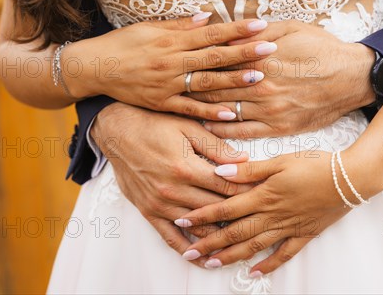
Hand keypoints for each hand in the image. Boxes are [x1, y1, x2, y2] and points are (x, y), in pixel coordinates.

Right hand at [65, 14, 276, 120]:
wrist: (93, 68)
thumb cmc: (122, 44)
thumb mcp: (148, 28)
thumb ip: (179, 25)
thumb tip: (207, 16)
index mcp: (171, 41)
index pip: (210, 33)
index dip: (236, 29)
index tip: (259, 25)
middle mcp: (171, 63)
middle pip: (214, 57)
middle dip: (244, 53)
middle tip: (270, 49)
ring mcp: (167, 86)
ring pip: (206, 83)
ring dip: (233, 81)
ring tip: (258, 78)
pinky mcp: (162, 104)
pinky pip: (190, 109)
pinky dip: (210, 112)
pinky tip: (231, 113)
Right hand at [91, 102, 253, 265]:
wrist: (118, 131)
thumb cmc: (155, 125)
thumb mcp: (189, 128)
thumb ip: (217, 147)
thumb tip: (244, 160)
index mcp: (186, 168)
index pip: (226, 186)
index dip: (248, 190)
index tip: (264, 194)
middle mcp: (173, 190)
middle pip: (215, 208)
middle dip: (239, 213)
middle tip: (258, 216)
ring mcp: (159, 204)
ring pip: (197, 226)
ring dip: (218, 234)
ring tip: (240, 240)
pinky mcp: (148, 211)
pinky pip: (170, 236)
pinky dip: (188, 249)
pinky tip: (202, 257)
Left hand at [174, 150, 369, 274]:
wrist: (351, 178)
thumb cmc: (316, 163)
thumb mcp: (280, 160)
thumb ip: (250, 170)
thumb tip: (220, 172)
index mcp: (264, 195)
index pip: (225, 208)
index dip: (202, 216)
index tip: (182, 221)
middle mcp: (272, 215)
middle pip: (234, 232)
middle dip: (209, 243)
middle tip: (187, 254)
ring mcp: (288, 227)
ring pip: (253, 246)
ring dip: (231, 257)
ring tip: (211, 264)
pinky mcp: (304, 233)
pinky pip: (283, 254)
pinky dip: (268, 265)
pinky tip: (255, 273)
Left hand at [188, 20, 375, 137]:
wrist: (353, 77)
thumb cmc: (323, 48)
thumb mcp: (291, 28)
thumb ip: (256, 33)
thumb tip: (227, 34)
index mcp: (262, 58)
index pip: (219, 61)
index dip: (196, 61)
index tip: (179, 61)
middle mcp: (262, 86)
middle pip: (216, 86)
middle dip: (191, 85)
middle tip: (170, 85)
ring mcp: (270, 109)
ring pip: (225, 109)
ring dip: (201, 108)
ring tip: (180, 105)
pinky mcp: (279, 127)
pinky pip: (243, 132)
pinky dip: (222, 129)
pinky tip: (207, 125)